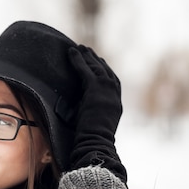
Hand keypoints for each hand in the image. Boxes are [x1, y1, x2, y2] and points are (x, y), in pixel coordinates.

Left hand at [68, 45, 126, 182]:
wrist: (96, 141)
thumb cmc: (91, 138)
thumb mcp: (94, 122)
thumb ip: (90, 111)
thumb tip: (78, 106)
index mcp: (116, 103)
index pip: (112, 82)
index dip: (104, 71)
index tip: (98, 63)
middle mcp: (114, 94)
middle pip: (106, 71)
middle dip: (96, 60)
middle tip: (88, 51)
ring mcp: (107, 90)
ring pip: (97, 68)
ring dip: (88, 57)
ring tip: (80, 48)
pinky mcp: (96, 89)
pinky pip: (86, 70)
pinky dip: (78, 61)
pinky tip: (72, 53)